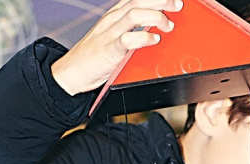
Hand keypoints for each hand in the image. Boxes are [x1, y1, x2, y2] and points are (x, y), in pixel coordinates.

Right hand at [51, 0, 181, 94]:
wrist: (71, 71)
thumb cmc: (94, 56)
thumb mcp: (112, 34)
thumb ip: (131, 28)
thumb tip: (153, 26)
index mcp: (114, 15)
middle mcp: (112, 20)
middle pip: (138, 0)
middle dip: (161, 0)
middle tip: (178, 5)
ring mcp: (110, 33)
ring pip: (134, 14)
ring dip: (156, 17)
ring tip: (169, 25)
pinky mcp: (109, 50)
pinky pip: (128, 39)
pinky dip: (144, 38)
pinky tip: (154, 39)